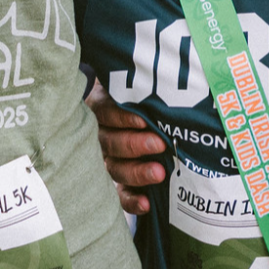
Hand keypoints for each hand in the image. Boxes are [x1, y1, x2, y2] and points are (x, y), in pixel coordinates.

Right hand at [86, 83, 165, 212]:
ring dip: (136, 172)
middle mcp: (99, 136)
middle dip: (134, 144)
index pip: (105, 113)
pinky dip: (131, 200)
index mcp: (100, 109)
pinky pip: (118, 195)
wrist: (140, 124)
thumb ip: (144, 82)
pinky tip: (145, 204)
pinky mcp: (116, 183)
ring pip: (114, 168)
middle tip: (159, 144)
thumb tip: (170, 64)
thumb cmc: (144, 97)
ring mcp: (106, 161)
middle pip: (110, 143)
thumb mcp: (137, 85)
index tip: (144, 120)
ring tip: (159, 173)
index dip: (122, 118)